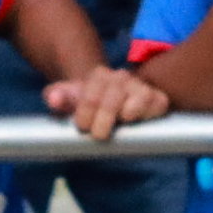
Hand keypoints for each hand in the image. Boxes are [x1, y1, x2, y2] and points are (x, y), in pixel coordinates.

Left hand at [47, 66, 168, 140]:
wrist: (106, 101)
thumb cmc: (84, 104)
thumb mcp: (67, 99)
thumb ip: (57, 97)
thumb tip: (54, 99)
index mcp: (98, 76)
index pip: (91, 95)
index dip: (85, 114)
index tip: (81, 127)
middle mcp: (121, 77)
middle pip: (114, 97)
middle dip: (104, 119)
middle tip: (98, 136)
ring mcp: (140, 87)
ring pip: (139, 97)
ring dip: (129, 114)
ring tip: (120, 125)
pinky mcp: (157, 98)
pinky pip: (158, 103)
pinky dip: (150, 113)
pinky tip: (138, 123)